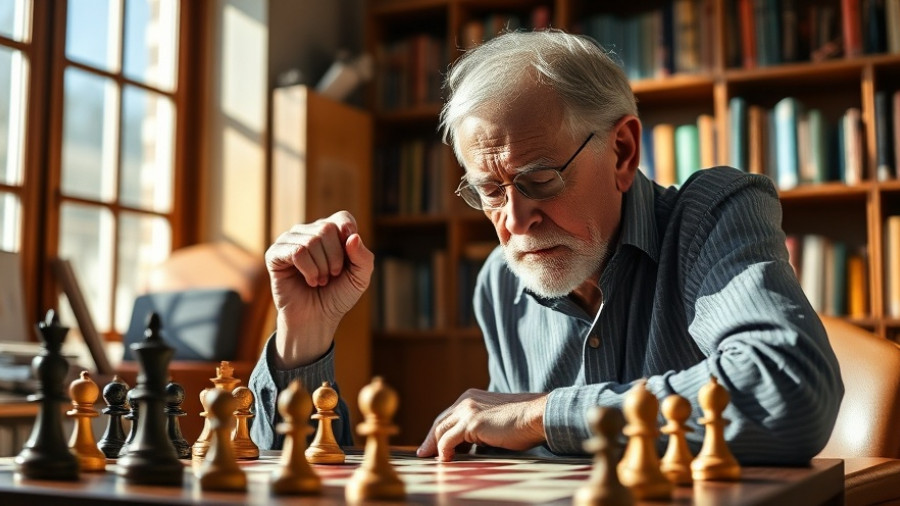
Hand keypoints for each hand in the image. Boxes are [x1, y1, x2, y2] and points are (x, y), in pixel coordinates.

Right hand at [265, 210, 373, 367]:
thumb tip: (352, 237)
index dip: (348, 235)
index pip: (342, 218)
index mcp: (330, 231)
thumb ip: (364, 257)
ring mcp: (290, 241)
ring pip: (312, 240)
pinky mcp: (275, 254)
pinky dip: (309, 270)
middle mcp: (308, 231)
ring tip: (320, 280)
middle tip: (331, 275)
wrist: (317, 318)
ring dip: (322, 267)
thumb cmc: (338, 295)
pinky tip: (309, 280)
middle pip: (327, 228)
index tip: (348, 258)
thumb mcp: (360, 278)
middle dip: (335, 258)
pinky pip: (297, 252)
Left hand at [416, 389, 547, 460]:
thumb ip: (480, 428)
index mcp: (472, 397)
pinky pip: (448, 440)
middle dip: (430, 438)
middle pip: (440, 421)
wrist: (537, 415)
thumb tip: (470, 446)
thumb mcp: (495, 421)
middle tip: (423, 452)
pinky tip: (445, 460)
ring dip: (433, 446)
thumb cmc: (522, 422)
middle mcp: (467, 400)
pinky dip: (443, 451)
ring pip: (440, 430)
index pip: (448, 415)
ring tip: (429, 458)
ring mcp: (468, 410)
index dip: (439, 430)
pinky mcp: (471, 422)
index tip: (432, 444)